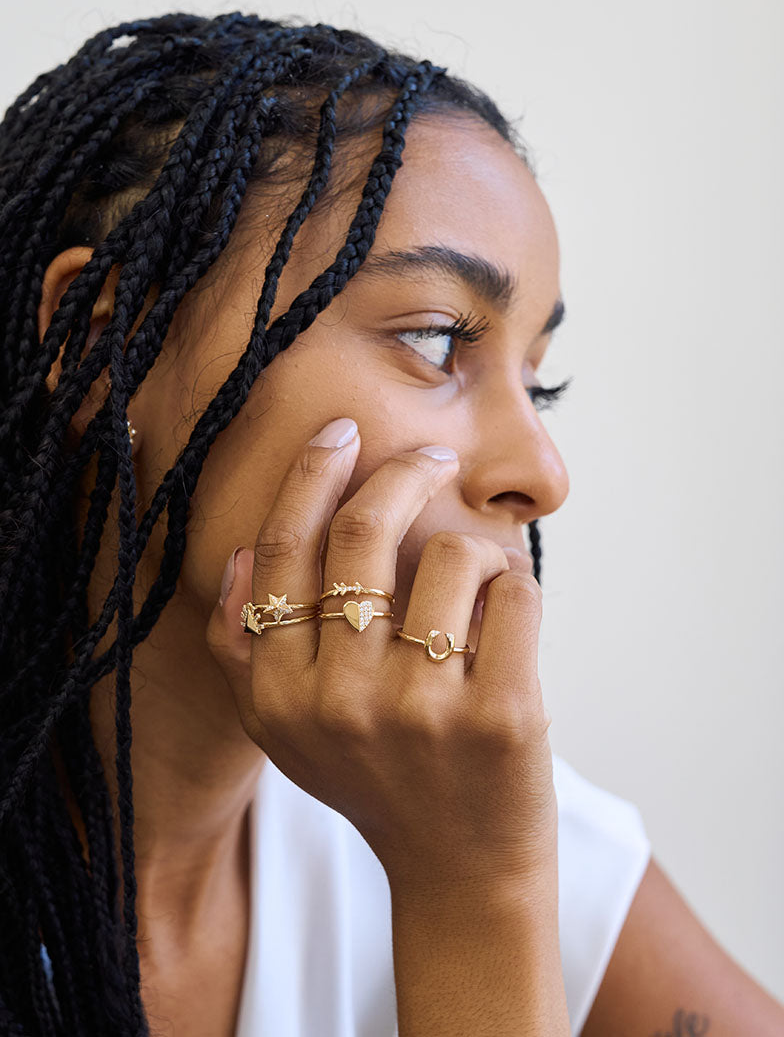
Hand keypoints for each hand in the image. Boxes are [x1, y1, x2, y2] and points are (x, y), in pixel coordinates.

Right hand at [206, 417, 556, 899]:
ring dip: (472, 553)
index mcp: (277, 697)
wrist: (460, 874)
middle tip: (429, 457)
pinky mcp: (500, 717)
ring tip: (476, 591)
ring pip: (450, 557)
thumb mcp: (287, 733)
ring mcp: (420, 710)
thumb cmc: (378, 784)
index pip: (282, 553)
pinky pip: (514, 592)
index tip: (340, 432)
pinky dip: (516, 587)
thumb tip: (242, 555)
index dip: (310, 476)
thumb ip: (245, 652)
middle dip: (399, 474)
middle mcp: (338, 701)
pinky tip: (506, 621)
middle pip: (360, 537)